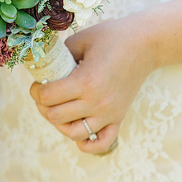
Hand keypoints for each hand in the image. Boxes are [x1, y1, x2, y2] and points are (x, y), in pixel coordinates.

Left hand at [30, 17, 154, 153]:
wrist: (146, 45)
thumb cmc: (111, 38)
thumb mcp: (79, 41)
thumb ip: (59, 58)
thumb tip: (43, 72)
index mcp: (85, 81)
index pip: (47, 97)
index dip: (36, 91)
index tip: (38, 83)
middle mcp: (97, 102)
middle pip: (55, 117)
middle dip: (43, 106)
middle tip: (44, 94)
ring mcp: (109, 113)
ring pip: (74, 134)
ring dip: (60, 124)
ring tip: (59, 109)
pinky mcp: (119, 117)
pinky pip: (102, 143)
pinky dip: (87, 143)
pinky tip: (78, 130)